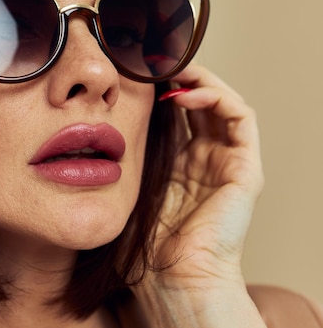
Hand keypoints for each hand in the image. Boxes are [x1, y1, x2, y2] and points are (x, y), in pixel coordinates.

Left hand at [131, 64, 265, 326]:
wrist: (170, 277)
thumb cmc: (143, 240)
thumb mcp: (127, 185)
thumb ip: (121, 155)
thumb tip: (89, 123)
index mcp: (179, 162)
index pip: (174, 111)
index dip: (158, 86)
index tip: (132, 67)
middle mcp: (205, 157)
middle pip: (197, 101)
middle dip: (177, 75)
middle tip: (151, 57)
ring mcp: (227, 161)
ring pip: (220, 101)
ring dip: (197, 78)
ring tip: (168, 66)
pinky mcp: (245, 168)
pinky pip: (241, 117)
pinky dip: (215, 96)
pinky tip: (183, 92)